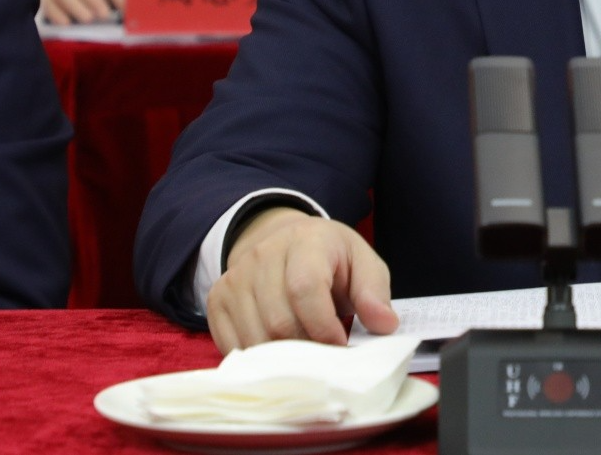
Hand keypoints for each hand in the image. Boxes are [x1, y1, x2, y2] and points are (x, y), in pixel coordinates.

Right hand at [207, 208, 398, 353]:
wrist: (284, 240)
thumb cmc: (330, 257)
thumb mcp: (362, 262)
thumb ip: (374, 291)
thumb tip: (384, 324)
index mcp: (305, 240)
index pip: (305, 288)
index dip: (323, 326)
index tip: (341, 345)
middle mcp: (262, 255)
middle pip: (278, 320)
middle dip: (307, 347)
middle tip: (326, 356)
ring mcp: (234, 278)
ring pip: (254, 337)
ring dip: (284, 359)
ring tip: (307, 354)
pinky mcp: (217, 300)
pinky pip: (233, 345)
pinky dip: (258, 360)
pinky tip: (280, 354)